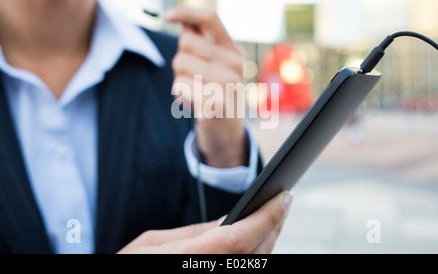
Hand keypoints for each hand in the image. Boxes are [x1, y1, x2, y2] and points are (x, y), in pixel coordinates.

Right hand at [118, 191, 292, 253]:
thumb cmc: (129, 267)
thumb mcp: (149, 244)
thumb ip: (192, 233)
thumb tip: (225, 222)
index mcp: (189, 260)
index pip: (241, 238)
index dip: (267, 217)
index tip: (283, 197)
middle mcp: (210, 273)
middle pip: (257, 252)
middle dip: (274, 224)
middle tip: (283, 201)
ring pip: (257, 264)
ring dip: (270, 239)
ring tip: (275, 217)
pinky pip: (247, 270)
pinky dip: (258, 254)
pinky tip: (259, 240)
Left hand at [165, 7, 247, 167]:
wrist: (227, 133)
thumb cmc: (217, 95)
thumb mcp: (217, 66)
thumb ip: (203, 43)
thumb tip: (182, 19)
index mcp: (234, 51)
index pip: (211, 18)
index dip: (186, 11)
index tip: (167, 16)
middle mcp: (234, 64)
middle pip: (185, 43)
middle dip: (180, 60)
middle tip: (194, 79)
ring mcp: (227, 84)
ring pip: (179, 65)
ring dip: (179, 80)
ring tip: (196, 92)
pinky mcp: (215, 104)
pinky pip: (179, 87)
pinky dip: (180, 96)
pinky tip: (193, 104)